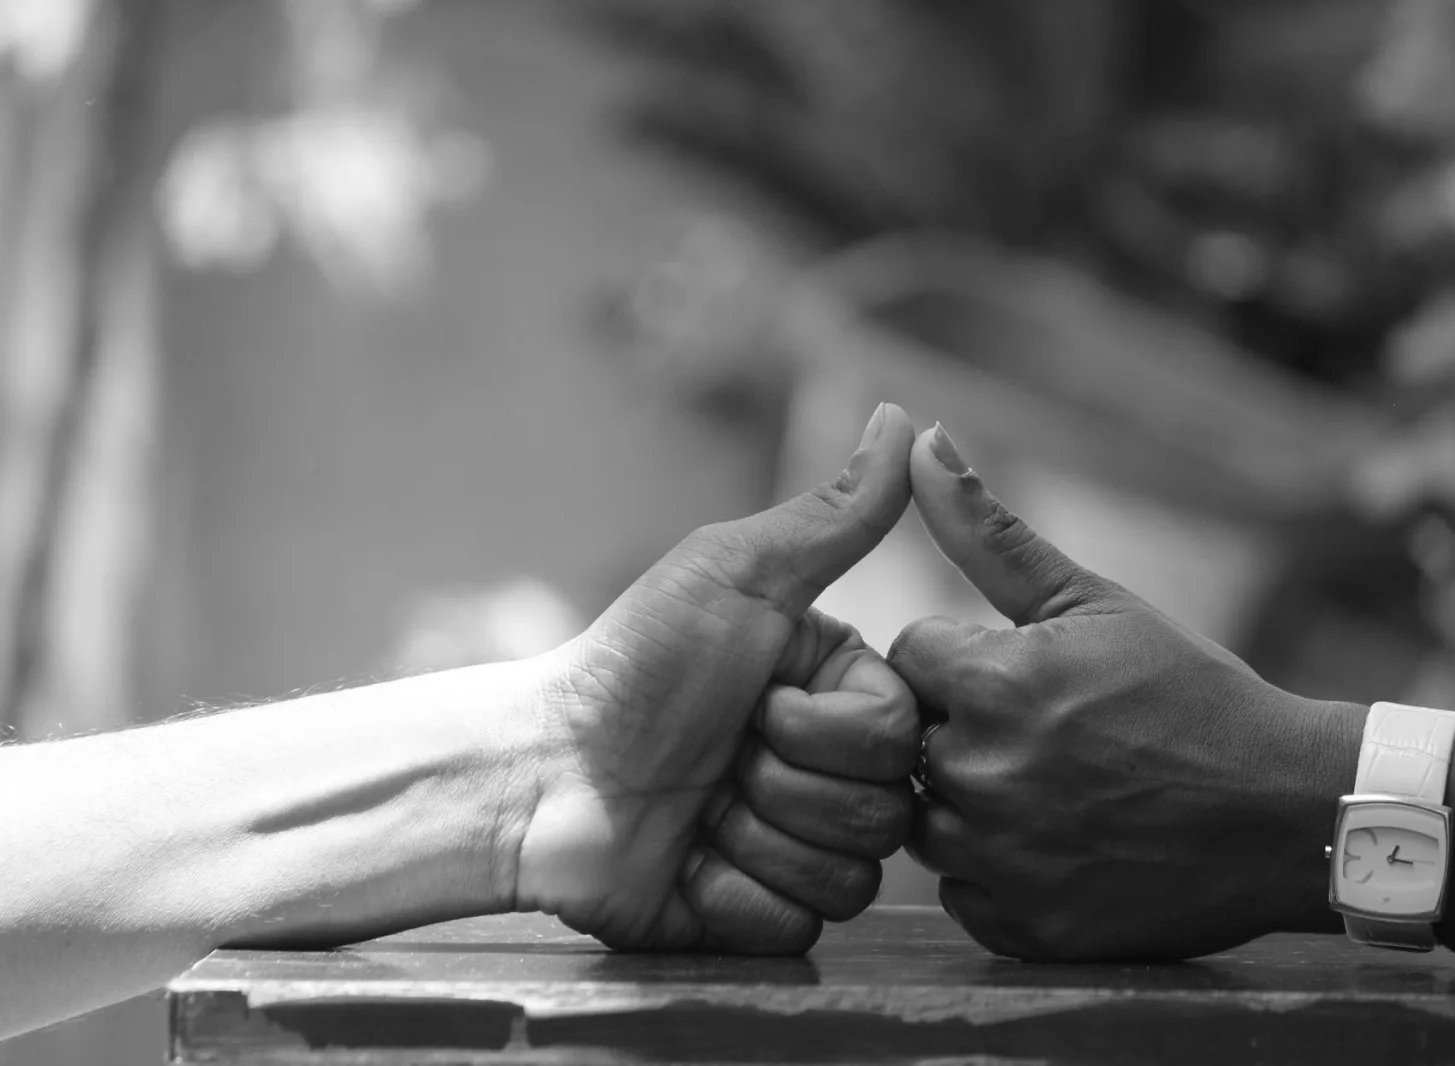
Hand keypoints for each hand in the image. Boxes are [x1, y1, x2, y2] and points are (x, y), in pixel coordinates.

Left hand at [514, 403, 919, 952]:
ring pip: (853, 878)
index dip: (829, 730)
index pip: (902, 736)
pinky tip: (687, 864)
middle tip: (721, 758)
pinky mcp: (758, 916)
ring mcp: (796, 847)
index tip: (759, 700)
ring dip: (757, 840)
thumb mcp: (736, 576)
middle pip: (887, 813)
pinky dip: (734, 897)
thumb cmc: (635, 664)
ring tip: (697, 809)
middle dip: (786, 787)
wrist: (542, 775)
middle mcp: (828, 770)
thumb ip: (833, 515)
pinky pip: (797, 927)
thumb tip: (901, 415)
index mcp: (836, 693)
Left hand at [887, 424, 1363, 960]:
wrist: (1290, 813)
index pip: (904, 655)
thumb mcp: (1095, 600)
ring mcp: (998, 862)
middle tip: (1044, 734)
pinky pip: (961, 892)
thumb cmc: (1194, 693)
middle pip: (906, 738)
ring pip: (922, 819)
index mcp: (991, 683)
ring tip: (1052, 786)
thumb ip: (988, 531)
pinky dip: (994, 871)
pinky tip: (1058, 844)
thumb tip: (919, 436)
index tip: (1019, 673)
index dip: (957, 658)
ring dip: (965, 800)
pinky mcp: (1020, 930)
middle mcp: (978, 775)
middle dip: (955, 727)